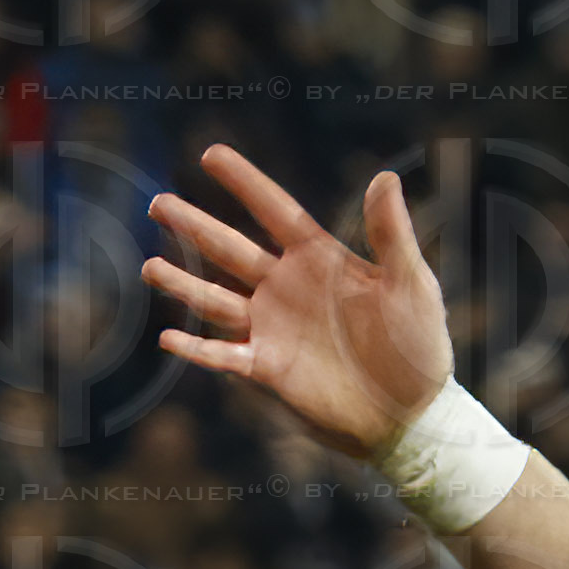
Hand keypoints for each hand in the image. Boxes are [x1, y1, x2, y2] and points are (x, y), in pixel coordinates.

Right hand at [144, 145, 452, 457]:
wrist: (412, 414)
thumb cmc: (420, 347)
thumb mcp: (412, 284)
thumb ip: (392, 234)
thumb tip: (384, 177)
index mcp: (319, 259)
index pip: (274, 210)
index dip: (244, 182)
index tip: (211, 153)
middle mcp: (287, 288)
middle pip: (230, 249)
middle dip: (193, 225)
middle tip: (156, 202)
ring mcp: (274, 329)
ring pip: (216, 299)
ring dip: (183, 284)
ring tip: (148, 266)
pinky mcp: (269, 369)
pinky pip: (224, 356)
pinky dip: (197, 350)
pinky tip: (167, 338)